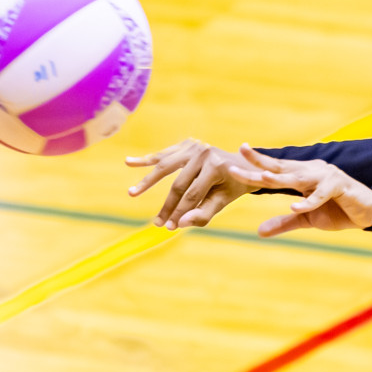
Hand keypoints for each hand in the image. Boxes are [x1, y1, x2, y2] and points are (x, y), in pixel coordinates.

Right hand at [126, 138, 252, 228]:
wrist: (242, 164)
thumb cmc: (233, 186)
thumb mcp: (224, 200)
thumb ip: (204, 213)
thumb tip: (181, 225)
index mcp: (216, 166)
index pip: (193, 195)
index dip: (180, 212)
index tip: (169, 228)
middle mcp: (203, 153)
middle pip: (178, 183)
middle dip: (167, 206)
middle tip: (156, 223)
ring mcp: (194, 146)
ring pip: (165, 166)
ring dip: (147, 181)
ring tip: (132, 193)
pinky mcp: (186, 144)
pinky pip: (165, 155)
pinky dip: (147, 160)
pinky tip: (129, 162)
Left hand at [226, 145, 371, 234]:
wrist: (368, 213)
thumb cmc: (338, 211)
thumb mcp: (307, 218)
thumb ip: (284, 222)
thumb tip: (259, 232)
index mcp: (303, 175)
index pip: (275, 168)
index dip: (256, 162)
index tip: (235, 158)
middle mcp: (312, 171)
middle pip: (282, 167)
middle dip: (260, 161)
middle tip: (241, 152)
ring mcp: (326, 177)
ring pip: (299, 178)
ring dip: (281, 177)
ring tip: (263, 177)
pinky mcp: (339, 187)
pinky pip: (320, 195)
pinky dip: (308, 202)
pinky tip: (295, 207)